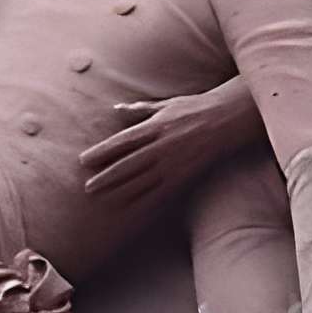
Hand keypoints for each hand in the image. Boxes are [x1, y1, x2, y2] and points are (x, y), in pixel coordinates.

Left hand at [79, 87, 256, 207]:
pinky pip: (162, 191)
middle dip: (107, 177)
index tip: (84, 160)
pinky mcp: (185, 175)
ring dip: (121, 192)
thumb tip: (116, 108)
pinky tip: (132, 208)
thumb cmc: (194, 108)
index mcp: (155, 126)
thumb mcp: (165, 105)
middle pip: (128, 165)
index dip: (102, 152)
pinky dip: (146, 200)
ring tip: (103, 199)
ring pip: (142, 181)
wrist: (227, 118)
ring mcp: (174, 163)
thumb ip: (140, 110)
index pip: (122, 141)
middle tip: (87, 187)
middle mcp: (162, 146)